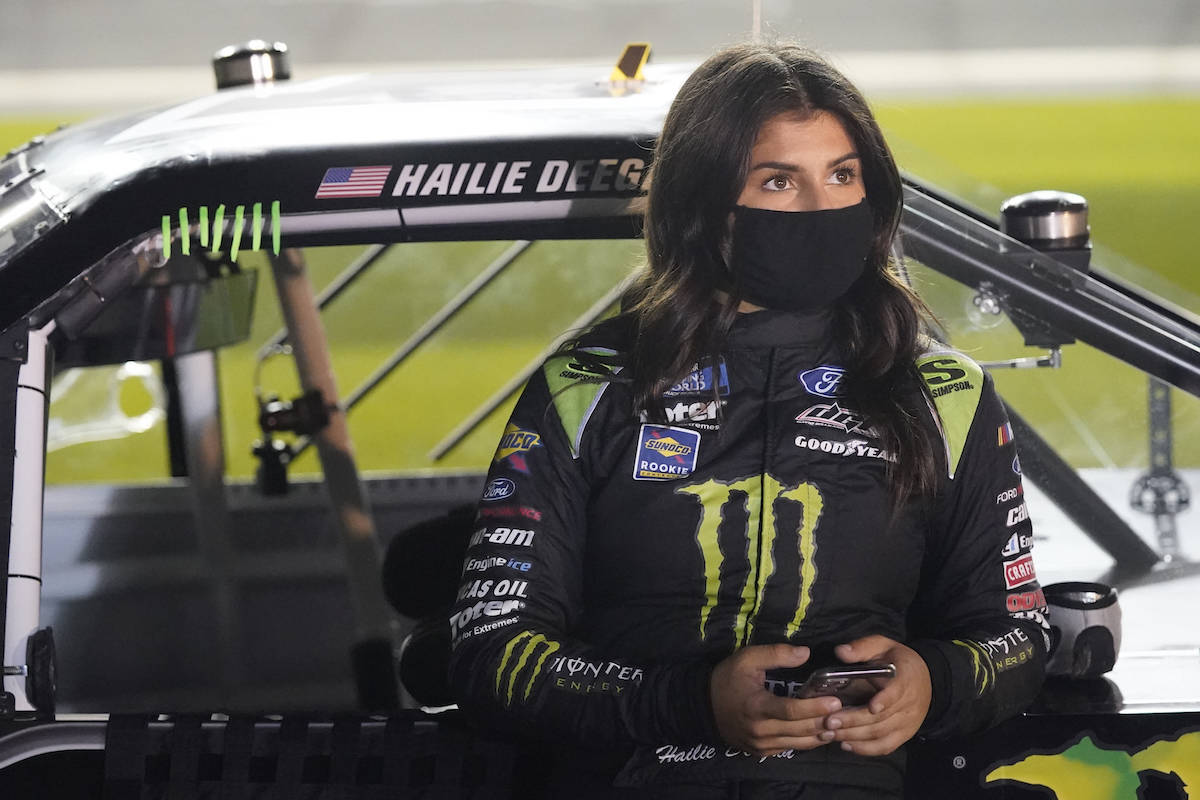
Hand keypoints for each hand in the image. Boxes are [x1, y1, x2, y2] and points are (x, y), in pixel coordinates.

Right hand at [710, 644, 842, 756]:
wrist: (703, 706)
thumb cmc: (727, 679)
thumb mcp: (747, 658)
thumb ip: (776, 654)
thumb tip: (806, 653)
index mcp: (756, 707)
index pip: (791, 710)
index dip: (815, 707)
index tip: (836, 700)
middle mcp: (760, 730)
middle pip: (799, 729)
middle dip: (824, 721)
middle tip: (847, 712)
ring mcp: (761, 745)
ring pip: (799, 743)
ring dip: (820, 734)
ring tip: (841, 723)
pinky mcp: (762, 752)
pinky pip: (790, 749)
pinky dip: (808, 741)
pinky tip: (821, 732)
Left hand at [819, 635, 930, 755]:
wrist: (926, 680)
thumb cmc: (899, 661)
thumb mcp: (883, 645)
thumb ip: (863, 647)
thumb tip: (840, 651)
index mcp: (906, 679)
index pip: (897, 692)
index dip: (885, 700)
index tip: (871, 706)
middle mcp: (909, 704)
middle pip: (882, 718)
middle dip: (855, 721)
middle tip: (830, 721)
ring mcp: (907, 723)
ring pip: (881, 734)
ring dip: (855, 736)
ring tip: (831, 733)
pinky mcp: (903, 735)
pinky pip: (885, 746)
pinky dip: (866, 749)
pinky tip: (846, 745)